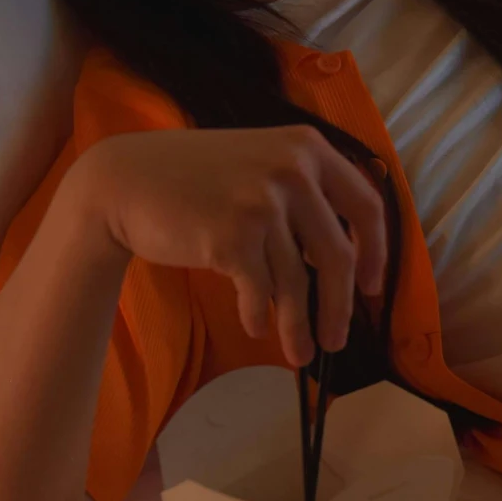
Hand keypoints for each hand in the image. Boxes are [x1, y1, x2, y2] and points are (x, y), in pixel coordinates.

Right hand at [69, 126, 387, 366]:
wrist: (125, 182)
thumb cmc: (194, 178)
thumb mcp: (259, 162)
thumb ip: (302, 192)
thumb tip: (345, 260)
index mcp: (307, 147)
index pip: (366, 205)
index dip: (377, 252)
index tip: (372, 287)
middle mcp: (292, 170)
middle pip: (337, 256)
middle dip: (339, 307)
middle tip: (338, 340)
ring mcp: (263, 202)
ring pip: (297, 283)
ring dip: (299, 326)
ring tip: (300, 353)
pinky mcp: (233, 237)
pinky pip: (260, 292)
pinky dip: (259, 316)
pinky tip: (255, 327)